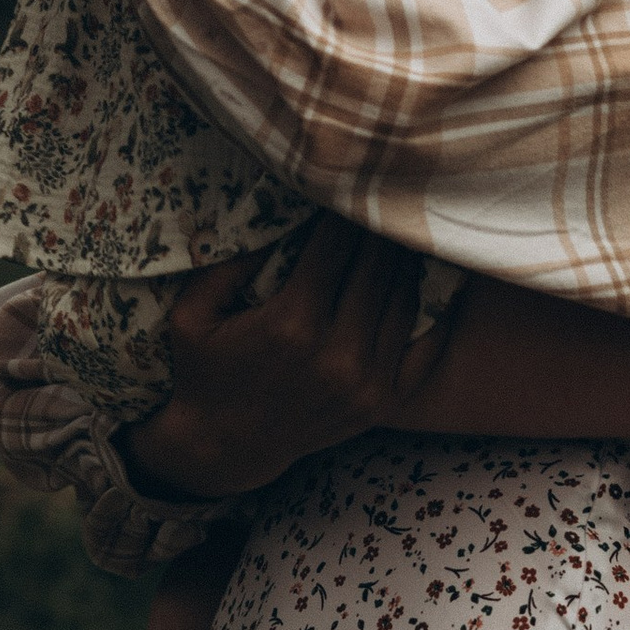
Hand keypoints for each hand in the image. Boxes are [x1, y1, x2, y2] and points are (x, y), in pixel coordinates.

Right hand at [121, 218, 446, 501]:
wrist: (226, 447)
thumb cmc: (205, 370)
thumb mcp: (191, 313)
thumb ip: (223, 264)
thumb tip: (266, 213)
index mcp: (290, 324)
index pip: (335, 247)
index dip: (346, 210)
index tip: (352, 181)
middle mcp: (335, 354)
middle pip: (378, 268)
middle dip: (381, 227)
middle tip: (387, 194)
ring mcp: (365, 382)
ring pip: (404, 300)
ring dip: (407, 260)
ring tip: (405, 229)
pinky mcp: (382, 403)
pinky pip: (426, 349)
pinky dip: (436, 312)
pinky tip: (438, 280)